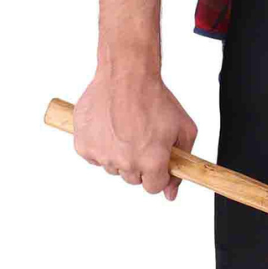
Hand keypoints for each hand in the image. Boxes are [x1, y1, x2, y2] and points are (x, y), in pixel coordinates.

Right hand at [72, 69, 197, 199]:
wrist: (127, 75)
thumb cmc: (155, 98)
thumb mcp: (184, 128)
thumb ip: (182, 163)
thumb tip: (171, 193)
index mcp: (151, 161)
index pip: (154, 187)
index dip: (158, 173)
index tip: (157, 161)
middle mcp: (126, 162)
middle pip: (133, 178)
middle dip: (140, 162)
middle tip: (142, 137)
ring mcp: (102, 155)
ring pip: (113, 167)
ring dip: (120, 153)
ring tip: (126, 127)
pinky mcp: (83, 146)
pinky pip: (94, 156)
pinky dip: (101, 146)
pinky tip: (110, 126)